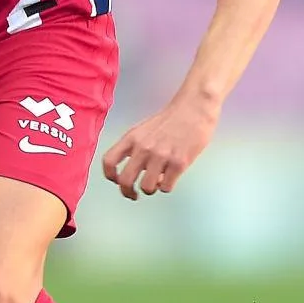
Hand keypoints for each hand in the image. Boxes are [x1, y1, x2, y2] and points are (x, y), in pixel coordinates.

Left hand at [100, 92, 219, 199]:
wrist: (195, 108)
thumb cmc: (171, 119)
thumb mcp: (144, 129)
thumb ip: (136, 148)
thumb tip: (137, 172)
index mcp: (132, 138)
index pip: (109, 161)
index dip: (110, 176)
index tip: (117, 181)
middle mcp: (144, 148)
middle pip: (125, 181)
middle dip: (128, 192)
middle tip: (134, 194)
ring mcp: (161, 156)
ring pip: (147, 188)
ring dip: (151, 189)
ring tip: (157, 182)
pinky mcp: (179, 163)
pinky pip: (166, 187)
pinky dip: (167, 186)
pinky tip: (171, 177)